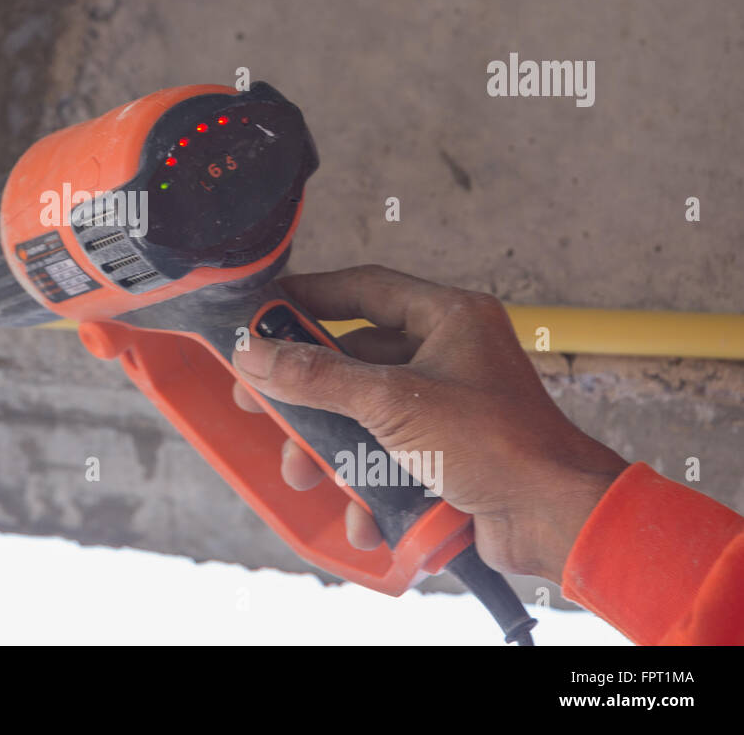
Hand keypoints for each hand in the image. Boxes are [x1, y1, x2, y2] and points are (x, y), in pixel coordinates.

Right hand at [230, 265, 627, 583]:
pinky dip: (367, 485)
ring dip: (330, 448)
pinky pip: (387, 457)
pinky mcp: (444, 453)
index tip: (263, 310)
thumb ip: (318, 377)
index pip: (365, 288)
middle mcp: (446, 355)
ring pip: (364, 415)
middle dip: (308, 392)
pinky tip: (360, 512)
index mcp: (447, 319)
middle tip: (259, 400)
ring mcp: (446, 406)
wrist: (555, 520)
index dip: (310, 295)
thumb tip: (253, 353)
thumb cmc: (496, 445)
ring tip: (304, 472)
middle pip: (354, 359)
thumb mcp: (393, 403)